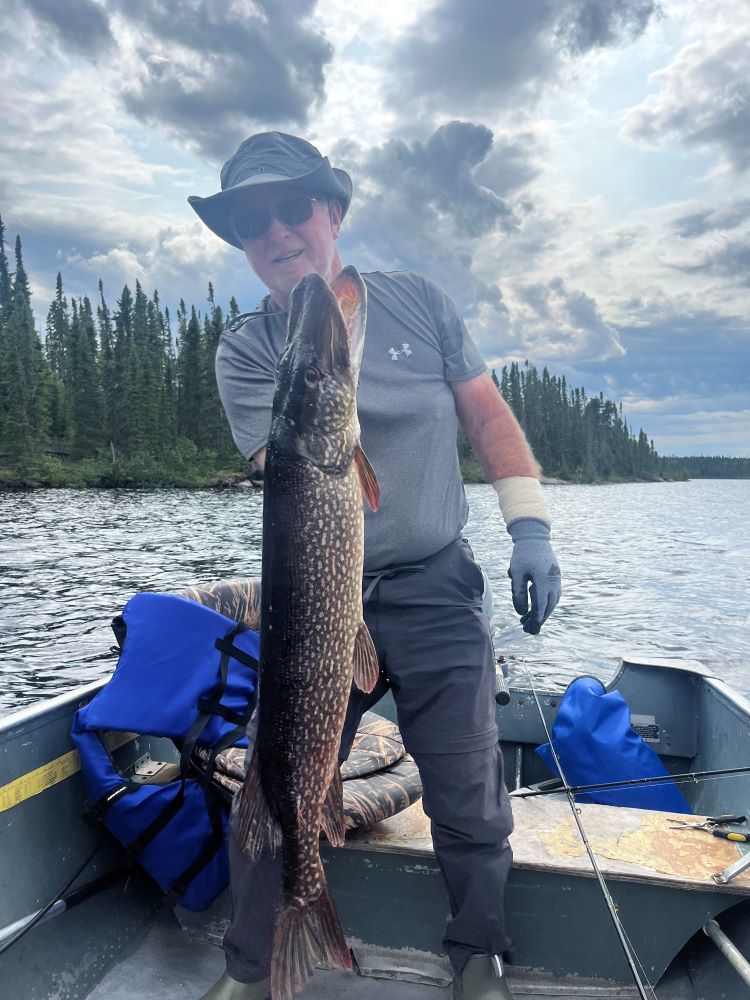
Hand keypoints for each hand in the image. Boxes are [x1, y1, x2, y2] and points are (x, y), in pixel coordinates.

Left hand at [507, 518, 560, 634]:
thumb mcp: (517, 573)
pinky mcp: (555, 576)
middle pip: (549, 606)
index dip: (537, 618)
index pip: (542, 604)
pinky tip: (536, 607)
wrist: (534, 536)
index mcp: (544, 580)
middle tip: (528, 629)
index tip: (531, 628)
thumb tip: (522, 612)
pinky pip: (553, 594)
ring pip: (552, 601)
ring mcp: (556, 578)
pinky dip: (546, 603)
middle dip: (539, 619)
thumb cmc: (523, 553)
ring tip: (529, 620)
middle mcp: (553, 580)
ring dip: (543, 612)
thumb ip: (518, 593)